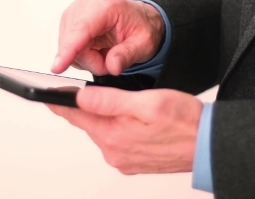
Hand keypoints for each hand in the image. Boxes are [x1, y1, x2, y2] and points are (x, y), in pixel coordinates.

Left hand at [47, 85, 202, 173]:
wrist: (210, 145)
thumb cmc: (185, 122)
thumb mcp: (147, 102)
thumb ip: (111, 101)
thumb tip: (81, 96)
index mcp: (113, 135)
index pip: (76, 115)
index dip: (59, 101)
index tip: (44, 94)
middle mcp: (114, 152)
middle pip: (88, 123)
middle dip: (83, 107)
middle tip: (79, 91)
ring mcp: (124, 159)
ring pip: (102, 131)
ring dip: (103, 117)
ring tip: (112, 102)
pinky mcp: (133, 162)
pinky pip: (115, 141)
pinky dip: (115, 128)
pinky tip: (128, 119)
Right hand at [51, 0, 164, 75]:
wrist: (140, 19)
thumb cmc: (141, 27)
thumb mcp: (144, 44)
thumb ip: (127, 55)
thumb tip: (112, 65)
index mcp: (107, 6)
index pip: (81, 29)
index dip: (69, 49)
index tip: (58, 66)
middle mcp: (87, 4)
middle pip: (73, 42)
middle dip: (90, 60)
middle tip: (111, 60)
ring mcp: (75, 11)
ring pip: (68, 46)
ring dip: (86, 58)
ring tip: (106, 53)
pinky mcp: (69, 20)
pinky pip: (67, 46)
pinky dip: (81, 54)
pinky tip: (96, 49)